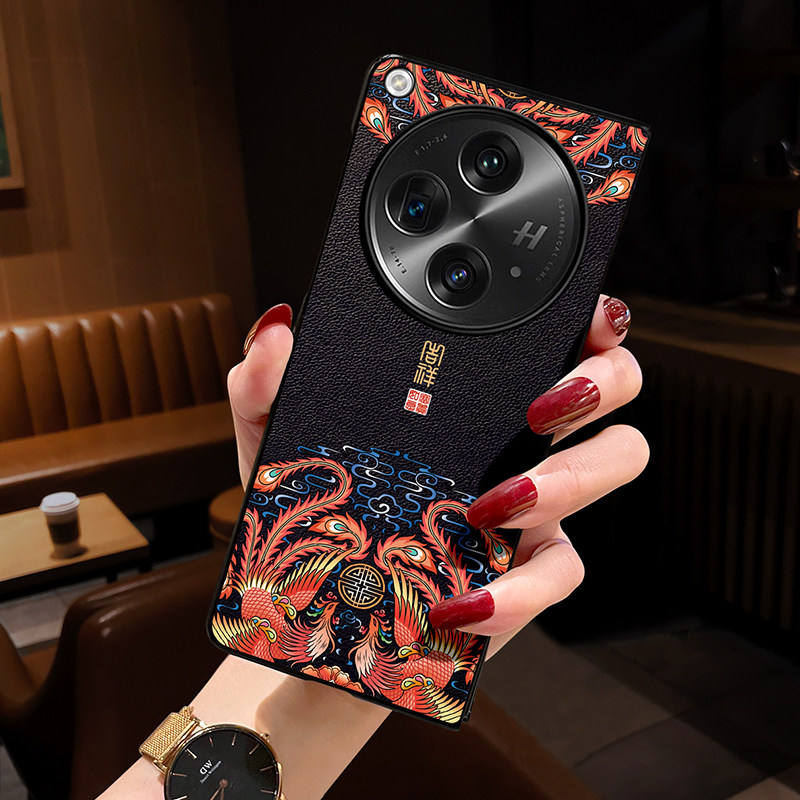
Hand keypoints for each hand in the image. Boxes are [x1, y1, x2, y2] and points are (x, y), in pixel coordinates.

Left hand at [227, 296, 647, 654]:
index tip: (583, 309)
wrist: (319, 607)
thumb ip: (267, 384)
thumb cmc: (313, 510)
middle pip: (617, 384)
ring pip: (616, 464)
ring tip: (492, 505)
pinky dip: (518, 593)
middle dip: (601, 380)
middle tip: (541, 404)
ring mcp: (536, 507)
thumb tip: (278, 327)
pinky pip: (561, 573)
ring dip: (570, 478)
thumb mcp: (279, 444)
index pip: (554, 333)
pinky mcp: (530, 577)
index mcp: (476, 395)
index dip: (588, 313)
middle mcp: (522, 437)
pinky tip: (462, 603)